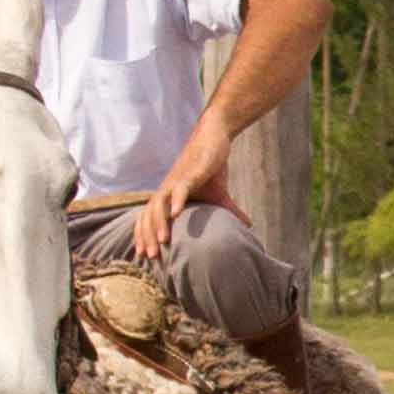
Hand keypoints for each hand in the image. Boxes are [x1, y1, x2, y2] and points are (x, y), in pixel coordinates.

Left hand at [131, 123, 238, 262]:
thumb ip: (229, 212)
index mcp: (168, 196)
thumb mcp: (220, 195)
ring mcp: (176, 181)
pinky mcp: (190, 173)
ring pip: (160, 204)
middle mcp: (167, 190)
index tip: (145, 256)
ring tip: (163, 241)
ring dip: (160, 223)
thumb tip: (248, 226)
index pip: (148, 219)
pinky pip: (180, 189)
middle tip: (151, 257)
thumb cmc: (212, 166)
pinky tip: (176, 214)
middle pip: (149, 216)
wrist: (214, 137)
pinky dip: (177, 201)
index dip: (144, 236)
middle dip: (148, 236)